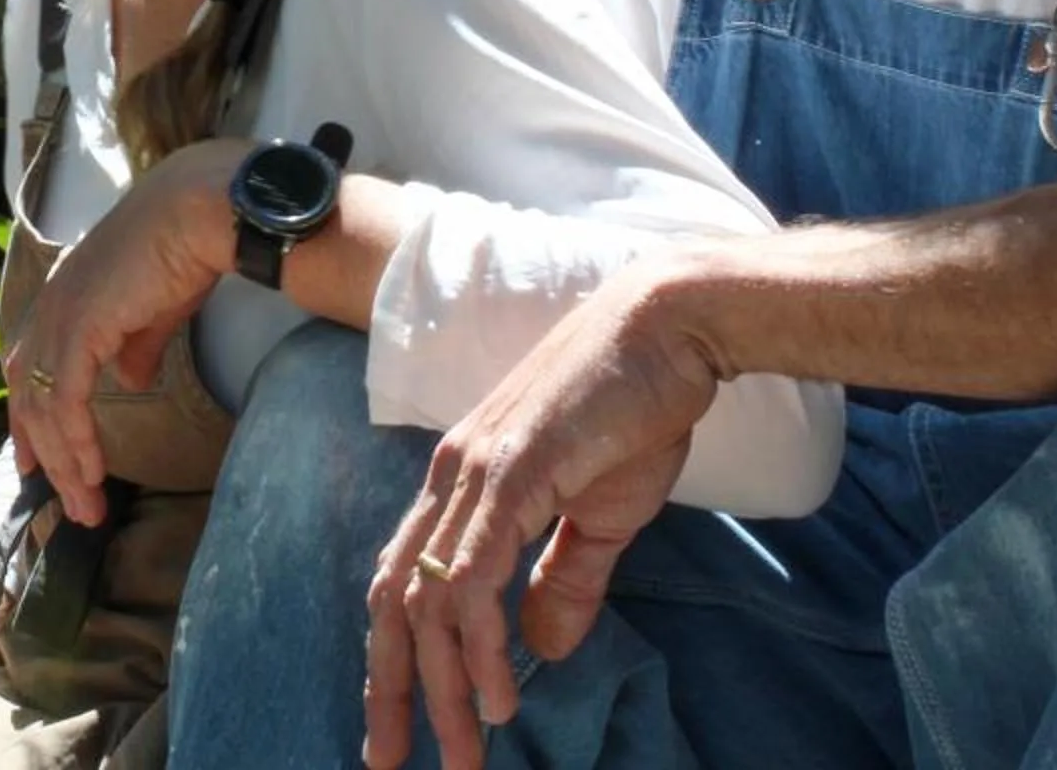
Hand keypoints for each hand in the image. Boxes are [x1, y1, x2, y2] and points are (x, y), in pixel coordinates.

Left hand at [4, 139, 241, 527]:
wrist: (197, 216)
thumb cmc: (182, 252)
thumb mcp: (153, 310)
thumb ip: (135, 345)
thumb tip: (130, 378)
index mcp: (63, 297)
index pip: (28, 366)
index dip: (29, 417)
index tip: (37, 462)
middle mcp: (50, 307)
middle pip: (28, 396)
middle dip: (46, 454)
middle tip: (67, 503)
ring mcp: (59, 317)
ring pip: (43, 408)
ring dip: (64, 463)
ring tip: (87, 507)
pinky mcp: (78, 330)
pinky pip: (65, 402)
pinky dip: (74, 442)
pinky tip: (92, 473)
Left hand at [361, 261, 722, 769]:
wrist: (669, 329)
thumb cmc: (638, 409)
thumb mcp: (602, 515)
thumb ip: (565, 580)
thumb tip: (539, 652)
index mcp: (462, 484)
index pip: (402, 580)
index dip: (394, 655)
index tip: (398, 722)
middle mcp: (450, 478)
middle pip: (393, 600)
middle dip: (391, 689)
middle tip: (387, 762)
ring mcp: (474, 472)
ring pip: (428, 598)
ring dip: (441, 685)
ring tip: (462, 753)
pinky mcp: (512, 472)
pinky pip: (474, 575)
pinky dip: (478, 643)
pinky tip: (496, 697)